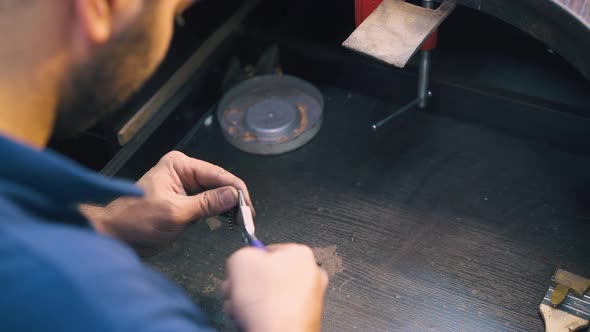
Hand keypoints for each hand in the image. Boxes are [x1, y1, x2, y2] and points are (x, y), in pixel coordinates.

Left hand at [82, 151, 252, 255]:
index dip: (236, 190)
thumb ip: (207, 204)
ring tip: (242, 222)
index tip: (249, 208)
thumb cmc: (137, 221)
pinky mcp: (185, 202)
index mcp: (180, 165)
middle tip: (248, 219)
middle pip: (220, 182)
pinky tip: (230, 222)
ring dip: (229, 207)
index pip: (217, 174)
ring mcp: (185, 187)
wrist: (114, 237)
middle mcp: (184, 171)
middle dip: (235, 199)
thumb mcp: (175, 213)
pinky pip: (209, 204)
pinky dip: (220, 213)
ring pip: (217, 193)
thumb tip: (235, 196)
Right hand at [223, 244, 328, 331]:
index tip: (239, 272)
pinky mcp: (303, 318)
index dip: (247, 262)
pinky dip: (262, 314)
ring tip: (241, 308)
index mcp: (300, 254)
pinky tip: (251, 319)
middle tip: (236, 290)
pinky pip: (276, 310)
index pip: (265, 250)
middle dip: (246, 283)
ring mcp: (309, 298)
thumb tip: (241, 260)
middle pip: (267, 273)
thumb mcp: (240, 261)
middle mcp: (310, 275)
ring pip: (269, 293)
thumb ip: (239, 254)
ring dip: (250, 299)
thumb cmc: (267, 304)